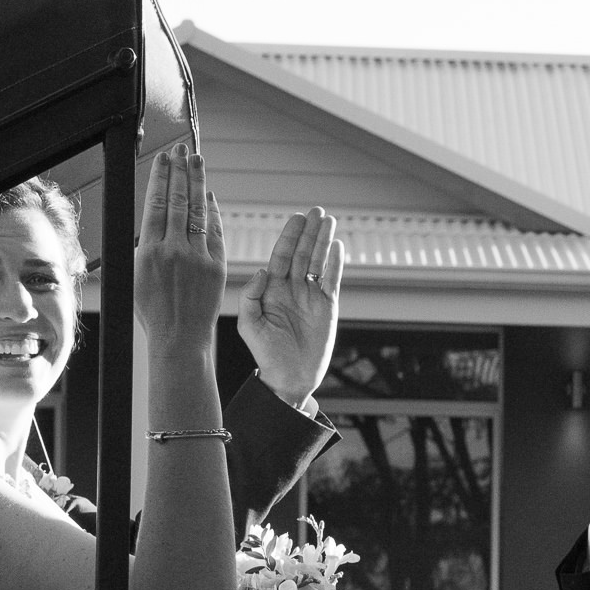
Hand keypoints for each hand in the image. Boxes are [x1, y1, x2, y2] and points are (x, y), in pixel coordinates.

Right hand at [133, 145, 226, 349]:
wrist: (180, 337)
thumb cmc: (155, 310)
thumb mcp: (138, 274)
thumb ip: (147, 244)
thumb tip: (156, 216)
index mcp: (149, 251)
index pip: (156, 203)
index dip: (161, 176)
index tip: (164, 158)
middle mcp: (174, 250)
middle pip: (178, 200)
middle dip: (181, 170)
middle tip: (183, 148)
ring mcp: (198, 257)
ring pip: (198, 211)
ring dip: (198, 182)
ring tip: (197, 160)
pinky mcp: (217, 266)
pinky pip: (215, 231)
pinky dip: (213, 212)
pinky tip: (209, 196)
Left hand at [239, 208, 342, 408]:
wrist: (289, 378)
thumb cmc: (265, 354)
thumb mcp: (250, 326)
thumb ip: (251, 297)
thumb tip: (262, 272)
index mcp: (272, 290)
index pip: (282, 256)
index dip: (290, 237)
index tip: (297, 218)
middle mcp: (292, 289)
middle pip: (303, 253)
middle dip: (310, 232)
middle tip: (317, 211)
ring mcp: (310, 297)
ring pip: (319, 262)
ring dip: (324, 241)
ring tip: (329, 221)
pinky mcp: (327, 307)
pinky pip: (332, 280)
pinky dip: (336, 263)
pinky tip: (338, 246)